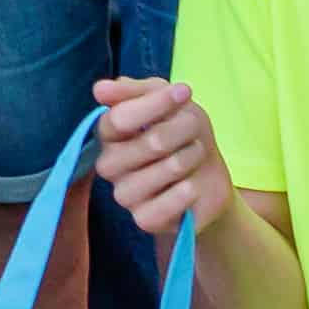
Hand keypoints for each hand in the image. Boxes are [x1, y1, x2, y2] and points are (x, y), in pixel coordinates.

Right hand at [87, 69, 224, 244]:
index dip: (156, 103)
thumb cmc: (184, 134)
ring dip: (191, 157)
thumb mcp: (168, 102)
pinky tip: (191, 186)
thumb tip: (99, 89)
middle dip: (183, 130)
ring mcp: (124, 194)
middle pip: (150, 142)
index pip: (119, 118)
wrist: (208, 178)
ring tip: (194, 155)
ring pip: (167, 169)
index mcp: (108, 135)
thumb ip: (136, 92)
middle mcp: (109, 164)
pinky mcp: (143, 220)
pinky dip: (188, 191)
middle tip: (194, 129)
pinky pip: (167, 203)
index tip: (184, 92)